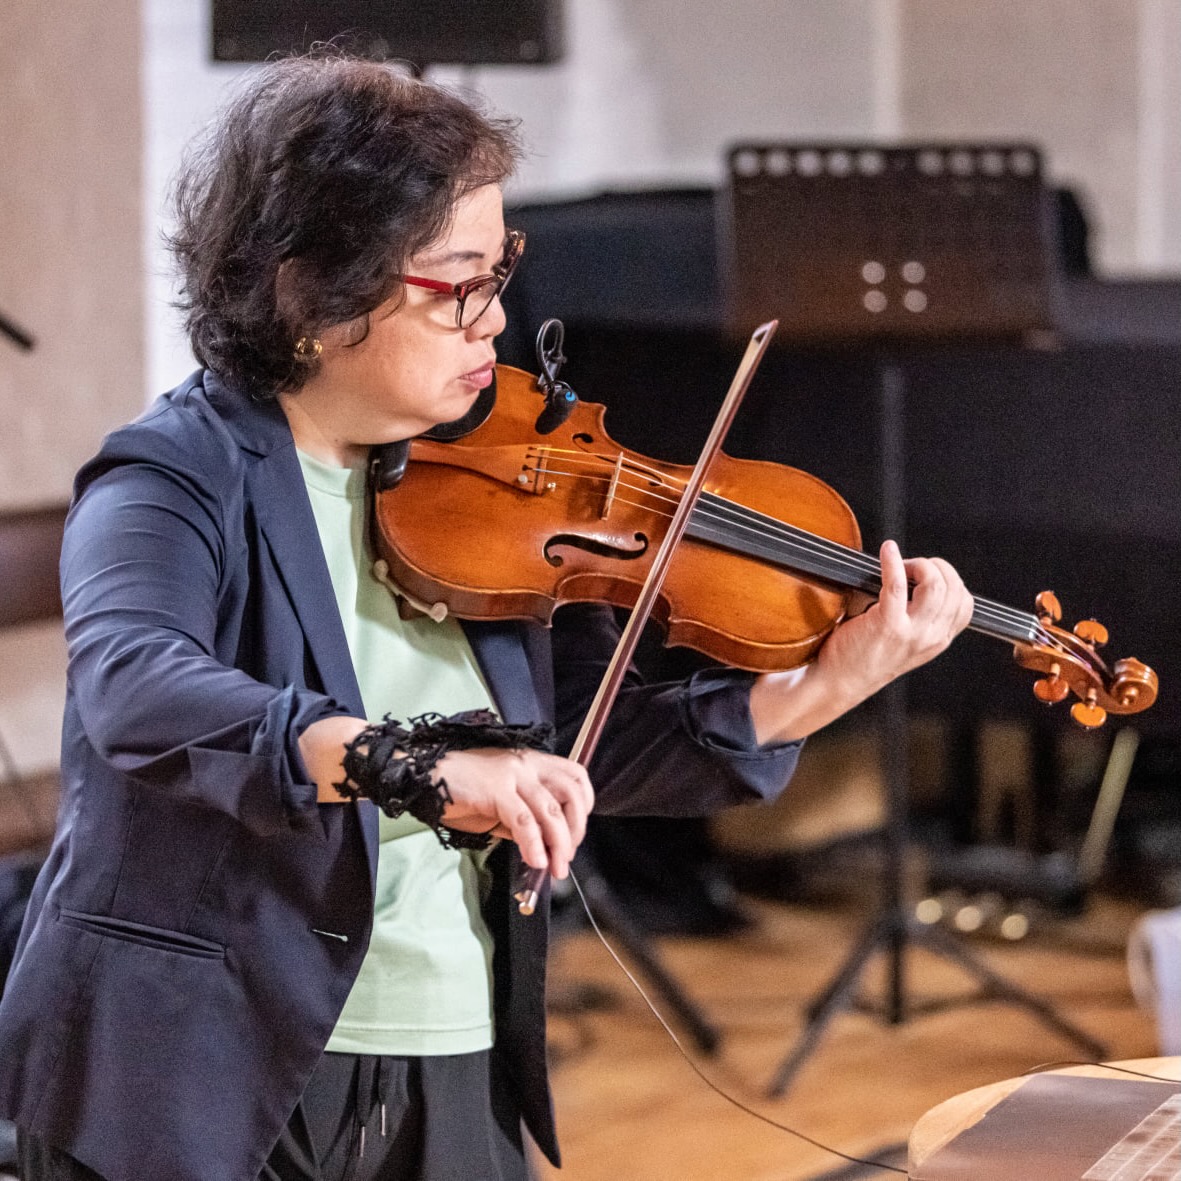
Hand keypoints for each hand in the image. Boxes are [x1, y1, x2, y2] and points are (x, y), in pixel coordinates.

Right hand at [433, 748, 594, 879]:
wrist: (425, 778)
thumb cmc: (459, 789)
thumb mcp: (500, 802)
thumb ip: (523, 818)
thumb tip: (544, 845)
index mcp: (531, 762)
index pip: (575, 777)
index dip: (584, 806)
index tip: (576, 834)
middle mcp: (527, 763)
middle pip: (570, 794)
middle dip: (575, 830)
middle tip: (566, 856)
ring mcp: (513, 774)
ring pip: (551, 810)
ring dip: (558, 844)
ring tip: (555, 867)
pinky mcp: (497, 789)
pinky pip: (524, 821)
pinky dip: (534, 844)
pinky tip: (535, 860)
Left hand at [814, 539, 973, 692]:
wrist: (837, 682)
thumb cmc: (862, 655)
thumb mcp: (904, 640)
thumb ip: (917, 616)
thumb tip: (914, 574)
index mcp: (937, 640)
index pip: (964, 603)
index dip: (948, 579)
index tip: (924, 574)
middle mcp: (931, 638)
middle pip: (953, 588)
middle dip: (933, 567)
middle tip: (908, 567)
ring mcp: (911, 633)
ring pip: (935, 584)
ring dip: (918, 565)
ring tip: (900, 564)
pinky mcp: (887, 626)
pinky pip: (897, 584)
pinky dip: (893, 562)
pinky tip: (887, 551)